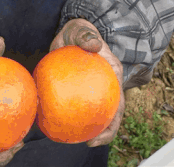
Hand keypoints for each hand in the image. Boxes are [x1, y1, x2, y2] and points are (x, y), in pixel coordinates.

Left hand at [50, 19, 124, 147]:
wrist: (71, 33)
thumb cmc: (79, 31)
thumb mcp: (82, 30)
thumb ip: (86, 35)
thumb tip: (94, 45)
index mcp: (113, 73)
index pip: (118, 101)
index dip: (115, 120)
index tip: (104, 133)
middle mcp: (107, 85)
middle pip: (110, 114)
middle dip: (105, 132)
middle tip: (90, 143)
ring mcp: (94, 90)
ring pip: (93, 113)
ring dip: (87, 128)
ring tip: (73, 140)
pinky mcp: (81, 91)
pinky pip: (74, 106)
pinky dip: (67, 116)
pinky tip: (54, 123)